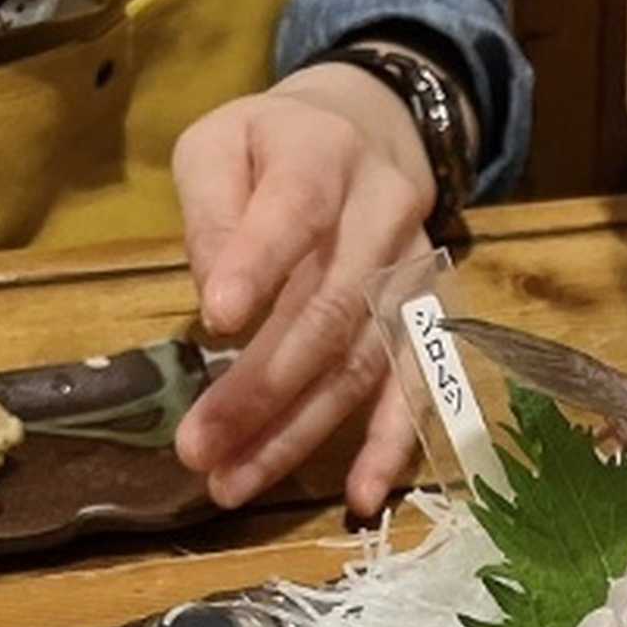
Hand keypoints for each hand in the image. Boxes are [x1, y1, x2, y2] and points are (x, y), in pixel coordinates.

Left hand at [167, 65, 439, 517]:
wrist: (368, 128)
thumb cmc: (272, 146)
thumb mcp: (220, 144)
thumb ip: (212, 208)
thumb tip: (217, 293)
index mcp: (323, 155)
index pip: (297, 211)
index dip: (260, 265)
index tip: (216, 318)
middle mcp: (383, 214)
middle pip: (330, 308)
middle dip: (261, 386)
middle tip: (198, 448)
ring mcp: (414, 271)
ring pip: (363, 361)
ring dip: (300, 432)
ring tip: (232, 482)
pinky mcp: (428, 316)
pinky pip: (418, 386)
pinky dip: (393, 446)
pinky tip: (359, 499)